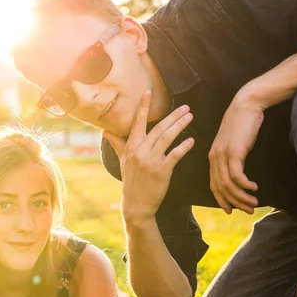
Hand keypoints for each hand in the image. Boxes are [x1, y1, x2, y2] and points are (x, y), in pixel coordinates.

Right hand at [102, 90, 194, 221]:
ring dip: (180, 126)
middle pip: (158, 128)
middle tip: (185, 107)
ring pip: (167, 138)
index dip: (143, 107)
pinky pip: (175, 155)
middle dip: (173, 116)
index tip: (148, 92)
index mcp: (131, 147)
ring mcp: (150, 161)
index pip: (137, 122)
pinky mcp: (161, 171)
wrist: (136, 204)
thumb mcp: (122, 161)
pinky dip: (184, 147)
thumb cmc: (130, 181)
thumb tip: (105, 130)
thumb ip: (117, 143)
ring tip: (190, 117)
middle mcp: (140, 151)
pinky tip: (192, 140)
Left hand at [209, 88, 263, 214]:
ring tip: (254, 203)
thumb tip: (238, 175)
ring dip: (242, 197)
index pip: (213, 184)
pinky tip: (254, 187)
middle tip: (248, 211)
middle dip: (234, 202)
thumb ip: (233, 159)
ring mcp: (223, 155)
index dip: (222, 199)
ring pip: (229, 184)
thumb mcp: (234, 144)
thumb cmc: (242, 124)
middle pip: (221, 188)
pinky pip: (236, 175)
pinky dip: (245, 185)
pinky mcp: (234, 151)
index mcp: (212, 157)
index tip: (231, 210)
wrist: (246, 105)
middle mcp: (214, 158)